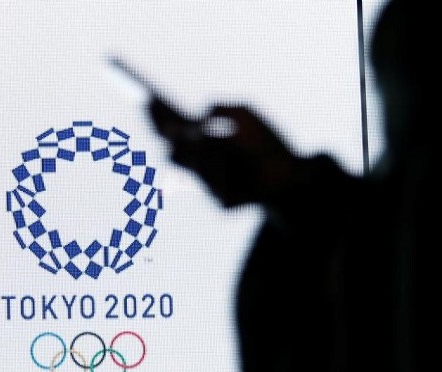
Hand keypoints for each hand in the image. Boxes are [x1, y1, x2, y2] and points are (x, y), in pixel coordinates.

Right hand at [150, 102, 299, 207]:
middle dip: (169, 137)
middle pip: (173, 152)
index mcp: (198, 146)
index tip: (148, 99)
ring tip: (186, 131)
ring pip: (193, 167)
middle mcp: (198, 168)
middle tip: (170, 123)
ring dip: (192, 150)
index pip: (170, 130)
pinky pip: (217, 182)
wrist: (293, 172)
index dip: (157, 116)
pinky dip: (222, 166)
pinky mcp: (223, 202)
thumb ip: (222, 108)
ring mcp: (209, 186)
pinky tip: (222, 152)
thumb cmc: (265, 141)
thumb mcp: (245, 114)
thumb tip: (201, 115)